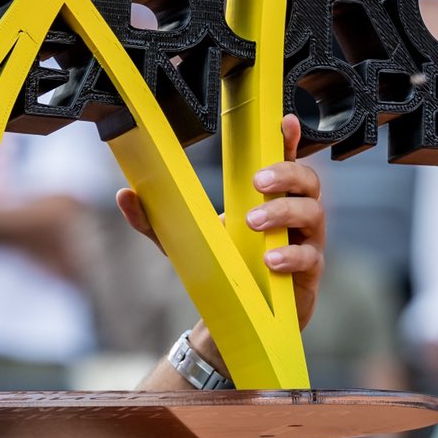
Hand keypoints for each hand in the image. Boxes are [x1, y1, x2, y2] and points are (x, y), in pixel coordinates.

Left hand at [113, 112, 325, 330]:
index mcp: (267, 199)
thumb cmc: (220, 267)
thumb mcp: (181, 243)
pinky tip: (269, 260)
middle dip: (286, 174)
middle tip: (256, 183)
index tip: (285, 122)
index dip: (290, 141)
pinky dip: (291, 255)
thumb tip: (124, 194)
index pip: (286, 162)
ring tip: (253, 223)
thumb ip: (153, 220)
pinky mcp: (308, 272)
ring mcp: (305, 242)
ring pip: (313, 213)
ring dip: (283, 212)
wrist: (237, 315)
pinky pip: (311, 257)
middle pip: (308, 181)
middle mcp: (294, 215)